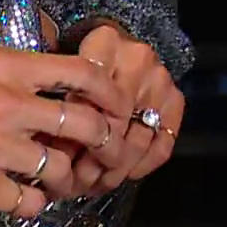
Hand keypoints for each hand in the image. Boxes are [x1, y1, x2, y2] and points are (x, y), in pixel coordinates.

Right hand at [0, 46, 131, 216]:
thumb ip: (11, 77)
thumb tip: (56, 90)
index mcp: (3, 65)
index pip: (82, 72)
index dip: (111, 93)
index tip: (117, 108)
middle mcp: (5, 101)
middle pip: (86, 122)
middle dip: (105, 142)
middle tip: (104, 153)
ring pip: (61, 167)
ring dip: (66, 178)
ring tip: (53, 179)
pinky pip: (30, 200)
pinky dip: (33, 202)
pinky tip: (21, 196)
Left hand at [68, 23, 184, 191]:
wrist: (114, 48)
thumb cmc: (79, 60)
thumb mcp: (60, 69)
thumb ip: (56, 101)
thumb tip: (51, 154)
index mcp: (105, 42)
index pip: (89, 97)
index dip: (74, 133)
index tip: (58, 157)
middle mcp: (137, 57)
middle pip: (115, 123)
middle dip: (93, 160)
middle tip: (73, 181)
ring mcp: (160, 79)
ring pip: (138, 138)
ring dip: (115, 170)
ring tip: (93, 184)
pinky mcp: (175, 98)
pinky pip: (162, 143)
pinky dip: (142, 165)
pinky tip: (124, 175)